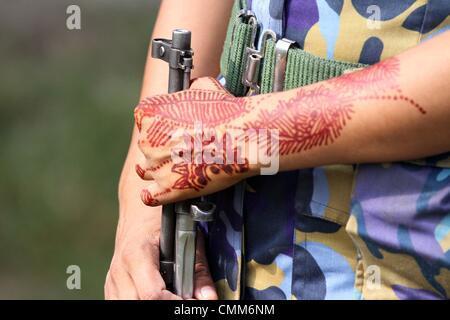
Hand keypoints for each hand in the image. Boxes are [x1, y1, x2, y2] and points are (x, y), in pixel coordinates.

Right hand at [105, 212, 216, 299]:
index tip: (192, 302)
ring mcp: (112, 280)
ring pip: (129, 306)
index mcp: (137, 255)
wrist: (137, 209)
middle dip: (165, 306)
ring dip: (155, 304)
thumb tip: (209, 298)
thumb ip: (199, 269)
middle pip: (139, 304)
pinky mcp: (111, 286)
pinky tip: (161, 294)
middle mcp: (120, 270)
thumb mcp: (185, 236)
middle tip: (184, 300)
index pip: (152, 294)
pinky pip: (124, 303)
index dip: (175, 304)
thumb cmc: (162, 218)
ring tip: (173, 295)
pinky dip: (143, 301)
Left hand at [134, 77, 256, 205]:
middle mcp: (147, 140)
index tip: (173, 129)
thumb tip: (191, 90)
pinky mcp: (169, 188)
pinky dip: (155, 195)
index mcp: (149, 114)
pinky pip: (150, 196)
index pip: (145, 122)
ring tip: (176, 168)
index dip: (160, 126)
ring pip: (147, 171)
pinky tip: (164, 190)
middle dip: (161, 148)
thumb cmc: (226, 113)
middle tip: (183, 148)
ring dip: (158, 170)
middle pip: (146, 146)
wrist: (242, 138)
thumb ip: (188, 90)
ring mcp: (156, 166)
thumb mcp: (203, 87)